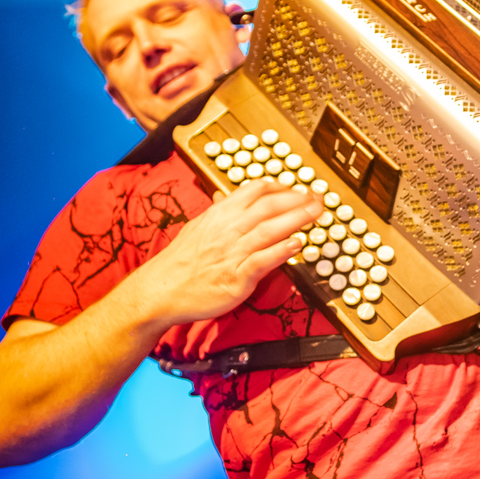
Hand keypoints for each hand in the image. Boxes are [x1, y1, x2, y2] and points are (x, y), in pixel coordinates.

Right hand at [131, 178, 323, 327]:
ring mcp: (232, 253)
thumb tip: (226, 199)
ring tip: (317, 214)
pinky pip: (262, 261)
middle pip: (268, 207)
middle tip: (319, 199)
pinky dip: (281, 251)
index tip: (299, 190)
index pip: (255, 190)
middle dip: (297, 200)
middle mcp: (228, 230)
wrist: (160, 290)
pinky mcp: (236, 278)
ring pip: (269, 229)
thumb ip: (218, 213)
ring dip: (297, 219)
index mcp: (220, 215)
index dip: (282, 188)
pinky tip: (297, 245)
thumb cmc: (180, 263)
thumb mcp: (198, 228)